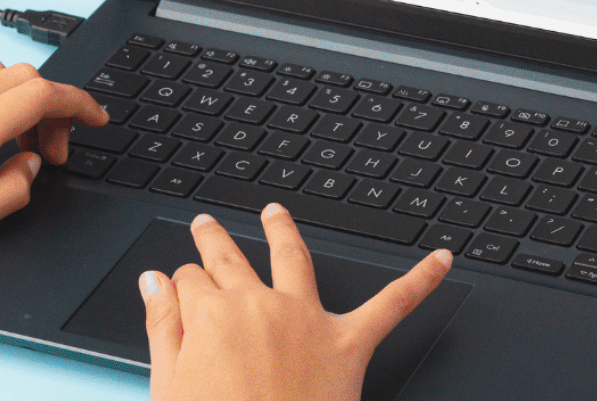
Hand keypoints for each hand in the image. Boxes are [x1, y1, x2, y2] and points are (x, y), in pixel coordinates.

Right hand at [143, 209, 451, 400]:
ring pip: (295, 257)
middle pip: (232, 259)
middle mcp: (259, 305)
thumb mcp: (168, 384)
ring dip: (284, 229)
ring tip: (275, 212)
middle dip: (215, 239)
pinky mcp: (349, 343)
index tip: (178, 286)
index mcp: (211, 316)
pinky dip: (421, 280)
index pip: (190, 279)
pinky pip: (392, 304)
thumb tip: (154, 281)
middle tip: (206, 224)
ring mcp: (305, 319)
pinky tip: (441, 260)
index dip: (182, 282)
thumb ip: (162, 327)